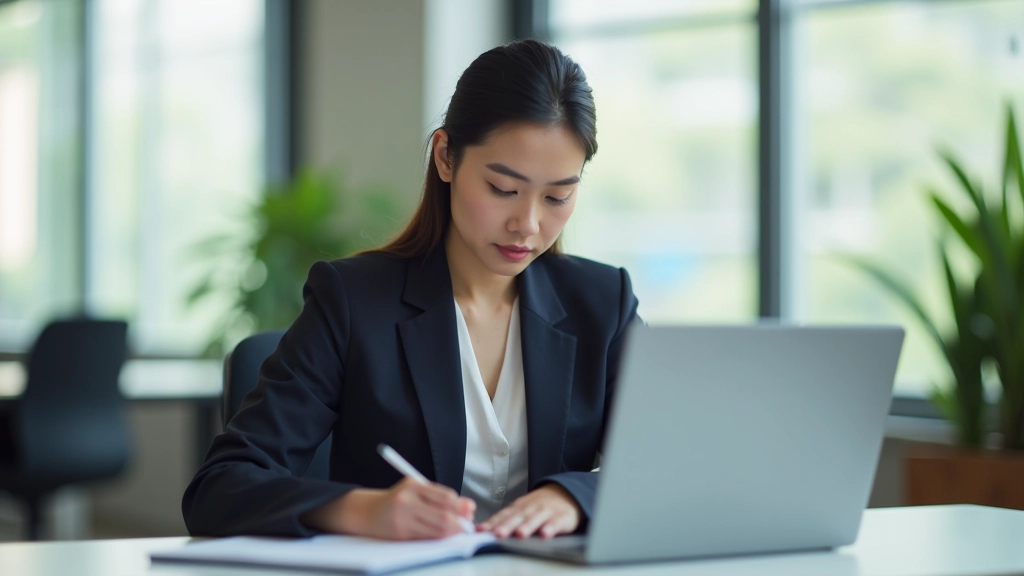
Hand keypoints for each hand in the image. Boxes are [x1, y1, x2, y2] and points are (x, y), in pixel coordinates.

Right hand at [304, 478, 475, 539]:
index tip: (468, 512)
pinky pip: (427, 538)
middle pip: (443, 516)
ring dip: (452, 533)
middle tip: (466, 526)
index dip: (461, 507)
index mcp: (412, 484)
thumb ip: (440, 497)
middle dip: (460, 524)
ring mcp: (402, 518)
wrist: (367, 513)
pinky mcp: (400, 534)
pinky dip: (439, 538)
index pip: (446, 497)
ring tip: (456, 531)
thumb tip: (469, 507)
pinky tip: (440, 536)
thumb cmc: (397, 500)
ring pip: (437, 531)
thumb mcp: (416, 490)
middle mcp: (406, 500)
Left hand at [477, 484, 579, 538]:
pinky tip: (545, 534)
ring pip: (536, 518)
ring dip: (527, 526)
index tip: (482, 531)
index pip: (504, 514)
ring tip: (520, 534)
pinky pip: (556, 522)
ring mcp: (547, 511)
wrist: (567, 493)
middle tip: (498, 534)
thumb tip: (482, 530)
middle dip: (507, 525)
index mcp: (519, 506)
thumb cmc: (540, 505)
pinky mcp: (562, 517)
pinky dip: (551, 528)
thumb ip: (506, 519)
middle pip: (518, 517)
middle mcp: (531, 507)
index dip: (493, 523)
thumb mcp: (522, 509)